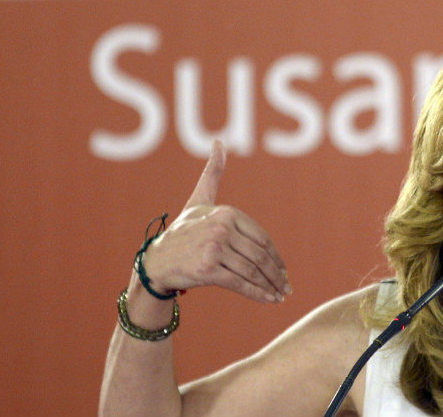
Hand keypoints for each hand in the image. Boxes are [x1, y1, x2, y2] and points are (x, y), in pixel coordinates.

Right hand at [139, 141, 291, 302]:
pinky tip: (268, 300)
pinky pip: (240, 283)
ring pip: (252, 270)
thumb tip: (220, 143)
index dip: (276, 256)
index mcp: (226, 212)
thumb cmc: (182, 231)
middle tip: (286, 286)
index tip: (284, 270)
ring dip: (270, 286)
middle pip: (259, 255)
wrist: (156, 261)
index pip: (262, 238)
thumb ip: (212, 173)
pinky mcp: (208, 269)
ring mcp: (214, 249)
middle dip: (276, 274)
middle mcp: (221, 228)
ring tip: (280, 296)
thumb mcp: (199, 199)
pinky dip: (257, 293)